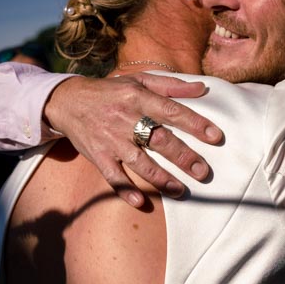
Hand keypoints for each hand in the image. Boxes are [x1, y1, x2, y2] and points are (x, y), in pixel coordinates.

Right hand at [43, 73, 223, 207]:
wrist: (68, 101)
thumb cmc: (110, 91)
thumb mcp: (138, 80)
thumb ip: (171, 85)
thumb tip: (202, 88)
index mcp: (138, 98)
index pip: (171, 111)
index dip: (195, 124)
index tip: (216, 137)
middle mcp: (125, 119)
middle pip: (159, 140)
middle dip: (183, 157)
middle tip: (204, 172)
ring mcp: (111, 140)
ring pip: (140, 162)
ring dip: (161, 179)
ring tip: (181, 191)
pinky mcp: (98, 156)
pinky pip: (113, 177)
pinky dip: (126, 190)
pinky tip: (142, 202)